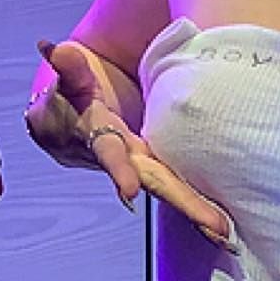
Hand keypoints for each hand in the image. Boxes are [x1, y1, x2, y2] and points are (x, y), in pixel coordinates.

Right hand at [36, 39, 237, 248]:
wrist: (67, 115)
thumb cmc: (67, 93)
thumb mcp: (65, 77)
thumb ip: (66, 67)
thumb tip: (56, 51)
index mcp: (94, 135)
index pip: (107, 151)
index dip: (118, 169)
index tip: (130, 191)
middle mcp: (120, 155)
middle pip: (152, 180)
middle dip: (181, 201)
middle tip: (213, 224)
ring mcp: (139, 161)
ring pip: (168, 186)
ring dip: (195, 209)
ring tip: (223, 230)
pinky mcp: (153, 162)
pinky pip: (176, 183)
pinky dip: (197, 203)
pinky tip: (220, 224)